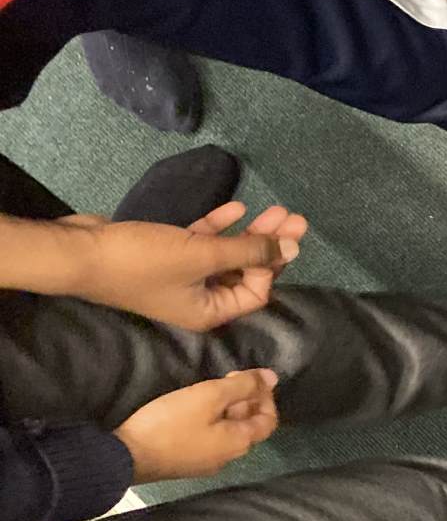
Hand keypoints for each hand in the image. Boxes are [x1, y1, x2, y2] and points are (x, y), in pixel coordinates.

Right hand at [65, 203, 305, 330]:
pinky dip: (218, 227)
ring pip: (224, 254)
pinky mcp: (164, 255)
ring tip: (275, 208)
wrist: (79, 252)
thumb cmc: (143, 261)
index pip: (256, 293)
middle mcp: (198, 300)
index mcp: (209, 312)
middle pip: (245, 272)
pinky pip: (200, 243)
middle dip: (270, 244)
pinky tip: (236, 209)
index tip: (282, 238)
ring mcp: (180, 277)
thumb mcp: (203, 256)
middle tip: (294, 217)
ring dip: (249, 233)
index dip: (272, 266)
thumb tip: (294, 247)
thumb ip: (250, 252)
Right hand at [113, 370, 279, 481]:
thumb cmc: (170, 424)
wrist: (124, 457)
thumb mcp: (208, 396)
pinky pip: (209, 438)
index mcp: (239, 443)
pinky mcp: (185, 462)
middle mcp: (227, 457)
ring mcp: (205, 463)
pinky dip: (211, 420)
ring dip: (228, 409)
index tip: (253, 377)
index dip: (267, 397)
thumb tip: (273, 377)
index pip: (268, 420)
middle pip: (248, 426)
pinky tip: (195, 408)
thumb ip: (242, 386)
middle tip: (231, 378)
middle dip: (246, 400)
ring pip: (227, 432)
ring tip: (213, 388)